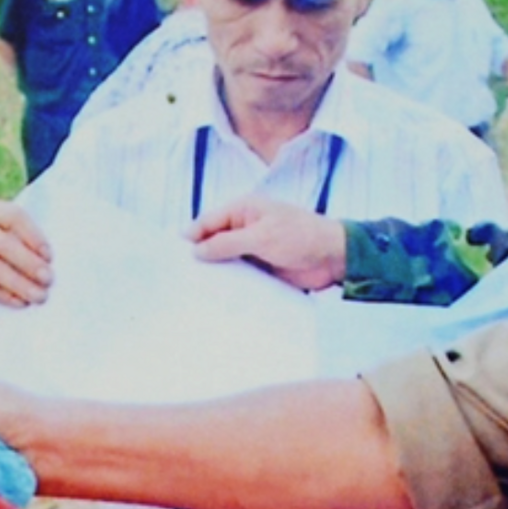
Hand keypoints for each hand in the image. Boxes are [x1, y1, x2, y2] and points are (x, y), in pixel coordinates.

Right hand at [0, 198, 53, 310]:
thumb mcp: (11, 245)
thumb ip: (28, 246)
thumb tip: (50, 264)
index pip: (13, 216)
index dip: (34, 236)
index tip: (50, 257)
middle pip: (1, 242)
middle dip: (28, 264)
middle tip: (49, 281)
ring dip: (18, 283)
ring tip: (38, 296)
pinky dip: (1, 295)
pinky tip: (19, 302)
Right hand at [188, 195, 346, 291]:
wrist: (334, 257)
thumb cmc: (301, 236)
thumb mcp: (261, 236)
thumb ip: (227, 243)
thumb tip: (197, 250)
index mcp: (242, 210)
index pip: (207, 223)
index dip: (190, 238)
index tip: (173, 257)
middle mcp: (244, 228)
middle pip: (212, 243)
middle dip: (199, 258)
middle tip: (179, 278)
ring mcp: (251, 249)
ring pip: (224, 261)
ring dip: (215, 274)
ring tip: (193, 291)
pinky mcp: (260, 268)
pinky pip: (239, 276)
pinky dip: (230, 284)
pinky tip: (217, 298)